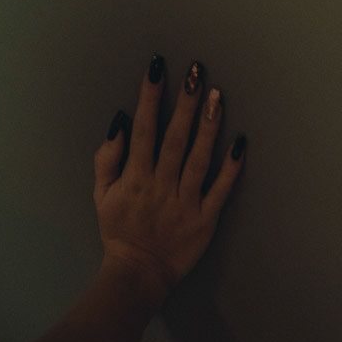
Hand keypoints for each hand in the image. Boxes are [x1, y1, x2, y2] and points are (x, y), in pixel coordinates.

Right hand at [93, 59, 245, 302]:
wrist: (137, 273)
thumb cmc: (119, 229)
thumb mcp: (101, 193)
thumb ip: (107, 157)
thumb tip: (120, 122)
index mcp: (136, 176)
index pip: (144, 128)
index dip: (150, 96)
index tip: (158, 68)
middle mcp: (161, 184)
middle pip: (175, 137)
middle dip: (185, 102)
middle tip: (197, 71)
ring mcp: (185, 201)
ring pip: (199, 158)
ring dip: (208, 126)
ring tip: (217, 96)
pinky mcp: (205, 219)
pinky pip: (220, 191)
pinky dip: (231, 168)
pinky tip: (240, 144)